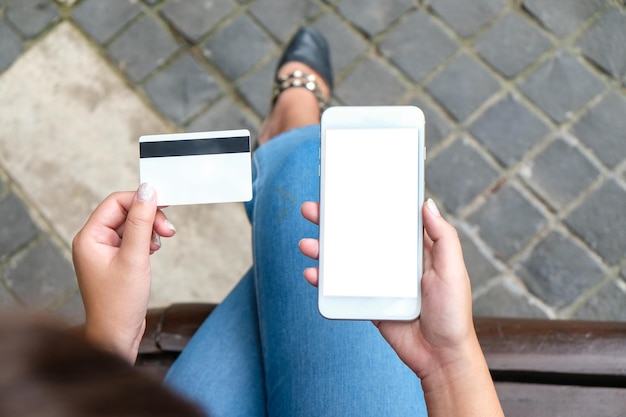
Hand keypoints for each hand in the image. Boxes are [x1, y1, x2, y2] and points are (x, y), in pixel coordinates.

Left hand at [72, 184, 174, 362]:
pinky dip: (147, 241)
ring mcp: (104, 252)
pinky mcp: (116, 261)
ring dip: (150, 230)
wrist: (116, 336)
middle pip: (125, 212)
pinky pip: (132, 240)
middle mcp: (94, 242)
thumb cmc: (120, 303)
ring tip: (160, 244)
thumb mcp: (135, 257)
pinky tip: (153, 252)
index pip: (116, 202)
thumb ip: (142, 221)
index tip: (165, 207)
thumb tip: (148, 190)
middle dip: (149, 218)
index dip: (141, 201)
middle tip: (168, 230)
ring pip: (131, 226)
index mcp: (90, 237)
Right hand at [298, 199, 475, 378]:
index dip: (367, 205)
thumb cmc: (452, 314)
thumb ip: (443, 237)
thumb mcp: (453, 270)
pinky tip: (313, 274)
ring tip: (307, 243)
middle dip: (333, 222)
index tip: (347, 190)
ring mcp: (377, 282)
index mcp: (413, 249)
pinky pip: (341, 288)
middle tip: (313, 210)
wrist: (439, 357)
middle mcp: (392, 262)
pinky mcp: (367, 302)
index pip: (386, 220)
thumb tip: (427, 203)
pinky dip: (324, 280)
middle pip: (358, 235)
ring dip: (323, 250)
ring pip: (344, 259)